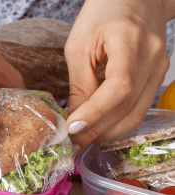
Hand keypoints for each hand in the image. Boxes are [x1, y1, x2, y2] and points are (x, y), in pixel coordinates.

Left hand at [64, 0, 170, 150]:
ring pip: (136, 112)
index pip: (119, 86)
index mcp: (130, 40)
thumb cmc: (102, 14)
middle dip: (98, 129)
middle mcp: (153, 56)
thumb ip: (79, 82)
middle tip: (74, 141)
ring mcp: (160, 67)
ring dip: (108, 130)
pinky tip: (100, 125)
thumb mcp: (80, 44)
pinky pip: (139, 106)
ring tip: (84, 137)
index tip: (73, 128)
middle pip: (128, 106)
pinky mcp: (157, 75)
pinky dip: (118, 120)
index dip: (95, 112)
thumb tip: (75, 118)